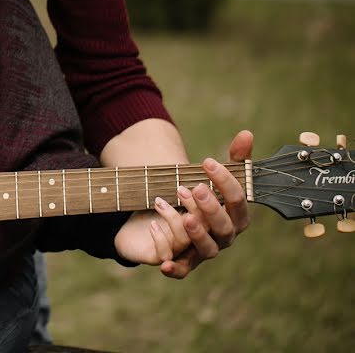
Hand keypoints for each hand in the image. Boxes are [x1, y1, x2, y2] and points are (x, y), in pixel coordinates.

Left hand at [114, 129, 252, 277]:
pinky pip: (181, 268)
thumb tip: (247, 133)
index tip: (206, 161)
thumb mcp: (217, 178)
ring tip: (184, 215)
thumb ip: (234, 158)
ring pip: (206, 249)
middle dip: (211, 209)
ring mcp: (204, 253)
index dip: (226, 182)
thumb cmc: (206, 198)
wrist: (182, 226)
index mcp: (236, 217)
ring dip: (195, 232)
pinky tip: (154, 231)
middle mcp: (223, 238)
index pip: (238, 201)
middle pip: (225, 229)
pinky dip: (172, 260)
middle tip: (195, 188)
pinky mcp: (183, 263)